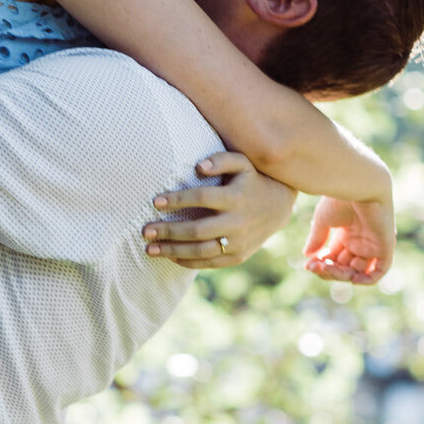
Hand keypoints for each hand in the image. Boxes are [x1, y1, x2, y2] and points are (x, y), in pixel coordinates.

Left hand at [141, 150, 294, 267]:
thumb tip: (198, 167)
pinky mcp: (238, 257)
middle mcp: (238, 222)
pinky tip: (170, 256)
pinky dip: (187, 261)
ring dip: (172, 251)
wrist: (278, 207)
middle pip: (197, 230)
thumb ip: (220, 160)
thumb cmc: (251, 180)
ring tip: (150, 249)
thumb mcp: (242, 163)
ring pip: (201, 251)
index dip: (177, 200)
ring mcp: (239, 242)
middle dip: (169, 231)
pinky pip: (209, 263)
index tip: (155, 202)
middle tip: (145, 231)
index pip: (201, 198)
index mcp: (236, 197)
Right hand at [303, 193, 394, 283]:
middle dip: (329, 271)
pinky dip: (367, 279)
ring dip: (341, 275)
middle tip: (315, 267)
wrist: (359, 183)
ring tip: (327, 268)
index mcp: (347, 232)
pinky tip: (351, 279)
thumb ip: (317, 239)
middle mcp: (361, 240)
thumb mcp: (323, 220)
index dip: (321, 265)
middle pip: (345, 267)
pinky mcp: (385, 245)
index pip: (335, 258)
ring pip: (358, 271)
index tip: (307, 265)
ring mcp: (373, 244)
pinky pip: (380, 271)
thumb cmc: (340, 197)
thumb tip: (308, 256)